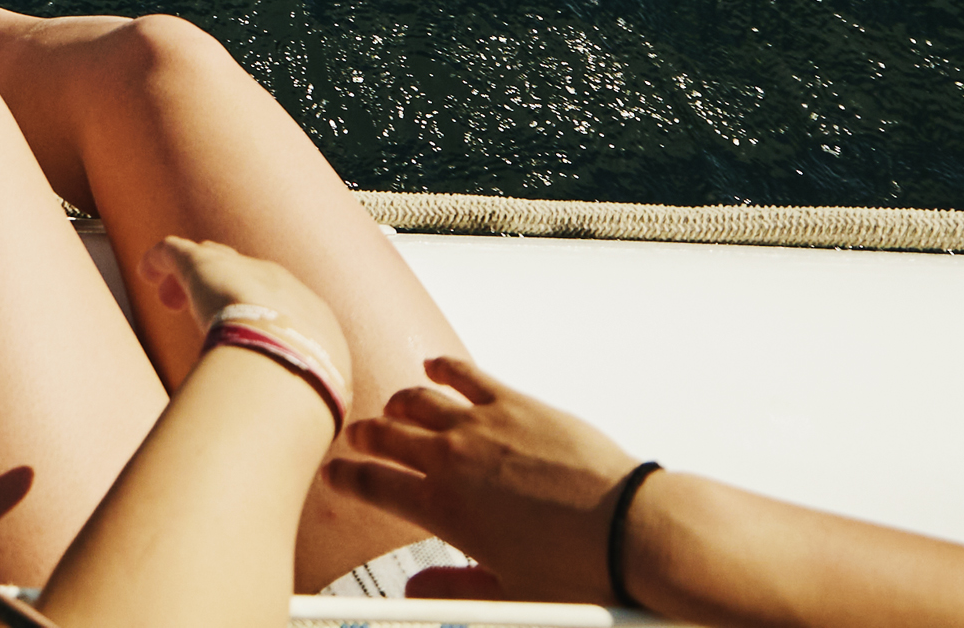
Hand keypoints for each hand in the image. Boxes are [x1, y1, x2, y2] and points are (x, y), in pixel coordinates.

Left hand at [159, 237, 353, 409]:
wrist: (288, 363)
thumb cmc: (304, 394)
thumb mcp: (317, 402)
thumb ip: (303, 410)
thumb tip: (294, 439)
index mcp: (312, 317)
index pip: (284, 306)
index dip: (260, 316)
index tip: (242, 336)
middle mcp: (280, 285)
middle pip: (250, 276)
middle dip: (230, 290)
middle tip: (205, 312)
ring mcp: (242, 270)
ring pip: (213, 260)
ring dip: (192, 278)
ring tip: (170, 299)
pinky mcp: (203, 263)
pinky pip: (175, 252)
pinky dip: (160, 261)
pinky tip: (146, 272)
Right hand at [337, 355, 646, 597]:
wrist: (627, 530)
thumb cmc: (576, 568)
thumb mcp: (506, 596)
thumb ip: (452, 591)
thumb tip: (416, 593)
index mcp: (442, 509)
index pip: (372, 486)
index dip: (346, 478)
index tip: (337, 474)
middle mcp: (452, 459)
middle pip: (387, 435)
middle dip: (365, 436)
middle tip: (359, 437)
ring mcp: (482, 424)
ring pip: (418, 400)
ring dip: (398, 403)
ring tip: (393, 407)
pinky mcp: (515, 402)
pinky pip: (465, 374)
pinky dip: (443, 368)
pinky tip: (435, 368)